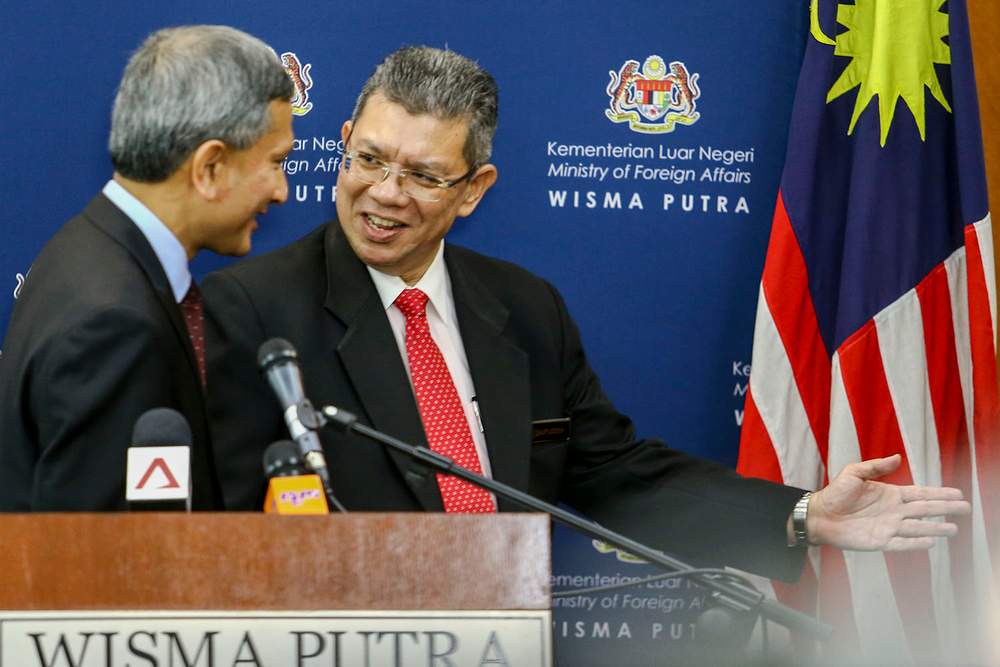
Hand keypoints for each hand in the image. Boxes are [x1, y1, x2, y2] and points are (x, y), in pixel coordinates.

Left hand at [804, 454, 970, 550]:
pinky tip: (930, 542)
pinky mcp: (879, 541)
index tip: (958, 493)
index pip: (920, 494)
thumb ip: (876, 466)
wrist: (819, 514)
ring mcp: (888, 527)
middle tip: (966, 508)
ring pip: (918, 528)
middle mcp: (893, 512)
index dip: (939, 494)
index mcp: (890, 495)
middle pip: (925, 510)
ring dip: (936, 528)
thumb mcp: (854, 472)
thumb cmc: (835, 493)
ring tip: (954, 529)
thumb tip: (898, 456)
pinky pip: (901, 543)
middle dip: (945, 509)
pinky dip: (915, 543)